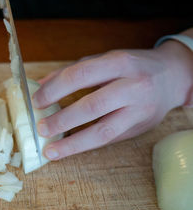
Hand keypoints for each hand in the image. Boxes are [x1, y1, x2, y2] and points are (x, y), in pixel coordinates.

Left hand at [33, 40, 192, 159]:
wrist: (173, 77)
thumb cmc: (133, 67)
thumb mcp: (105, 60)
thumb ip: (74, 71)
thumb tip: (41, 85)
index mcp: (119, 62)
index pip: (80, 75)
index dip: (55, 89)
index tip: (36, 101)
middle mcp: (132, 86)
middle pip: (92, 106)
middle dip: (62, 120)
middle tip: (41, 128)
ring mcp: (138, 110)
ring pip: (103, 131)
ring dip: (73, 143)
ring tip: (51, 150)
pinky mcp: (139, 128)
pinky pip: (109, 140)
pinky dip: (86, 145)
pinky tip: (69, 148)